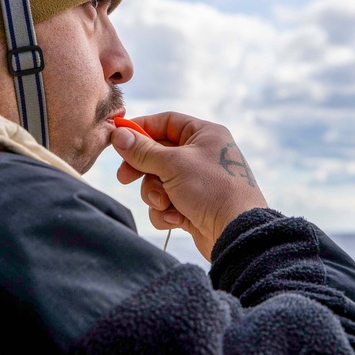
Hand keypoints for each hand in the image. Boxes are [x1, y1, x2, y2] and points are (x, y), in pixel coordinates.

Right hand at [111, 111, 267, 260]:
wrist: (236, 232)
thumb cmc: (211, 189)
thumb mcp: (172, 164)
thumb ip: (142, 150)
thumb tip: (118, 134)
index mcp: (204, 134)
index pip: (166, 122)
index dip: (140, 129)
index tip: (118, 137)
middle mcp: (201, 154)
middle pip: (158, 153)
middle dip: (142, 169)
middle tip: (125, 177)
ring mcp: (197, 181)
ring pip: (158, 181)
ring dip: (155, 194)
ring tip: (164, 203)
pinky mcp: (193, 206)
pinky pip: (166, 202)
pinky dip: (166, 211)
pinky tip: (177, 219)